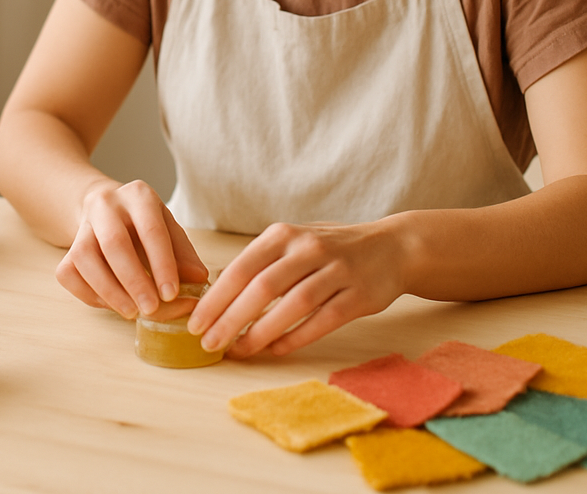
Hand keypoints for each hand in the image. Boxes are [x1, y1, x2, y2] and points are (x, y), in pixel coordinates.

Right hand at [55, 179, 207, 318]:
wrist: (105, 209)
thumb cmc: (144, 224)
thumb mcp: (168, 228)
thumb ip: (183, 253)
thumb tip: (199, 279)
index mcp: (139, 195)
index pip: (151, 230)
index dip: (162, 264)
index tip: (172, 294)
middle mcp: (107, 204)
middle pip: (115, 243)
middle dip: (134, 281)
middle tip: (151, 309)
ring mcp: (83, 224)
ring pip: (85, 258)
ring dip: (110, 291)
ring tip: (132, 313)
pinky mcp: (67, 248)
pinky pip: (69, 274)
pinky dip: (90, 294)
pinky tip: (112, 304)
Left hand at [187, 218, 406, 357]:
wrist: (391, 247)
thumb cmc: (330, 248)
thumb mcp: (293, 242)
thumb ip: (259, 262)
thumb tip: (215, 286)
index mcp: (285, 235)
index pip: (243, 266)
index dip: (216, 297)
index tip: (195, 322)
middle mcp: (309, 248)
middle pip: (263, 287)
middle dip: (231, 318)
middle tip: (209, 344)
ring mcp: (336, 271)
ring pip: (293, 305)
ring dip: (261, 332)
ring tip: (238, 351)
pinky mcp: (358, 295)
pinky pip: (322, 321)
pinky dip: (296, 337)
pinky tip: (276, 350)